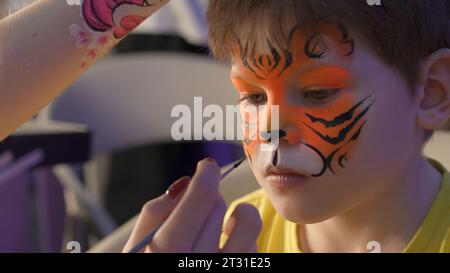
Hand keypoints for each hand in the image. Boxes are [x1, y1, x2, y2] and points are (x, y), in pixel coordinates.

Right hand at [123, 158, 261, 252]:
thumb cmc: (149, 270)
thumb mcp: (136, 249)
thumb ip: (153, 215)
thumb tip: (183, 184)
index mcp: (167, 254)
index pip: (200, 199)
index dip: (206, 175)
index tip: (207, 167)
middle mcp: (200, 264)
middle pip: (218, 205)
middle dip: (208, 199)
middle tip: (198, 211)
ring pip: (247, 221)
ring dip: (235, 215)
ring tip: (221, 228)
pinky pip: (255, 247)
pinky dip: (244, 240)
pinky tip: (227, 251)